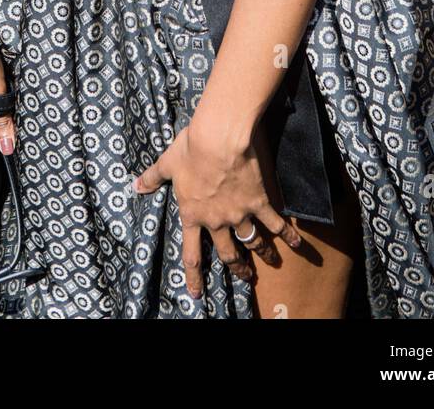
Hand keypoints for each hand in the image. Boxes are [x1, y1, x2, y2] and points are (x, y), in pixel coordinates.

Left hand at [131, 121, 300, 298]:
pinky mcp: (258, 202)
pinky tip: (297, 244)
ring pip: (252, 242)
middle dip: (237, 268)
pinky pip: (275, 223)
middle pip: (228, 253)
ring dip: (263, 254)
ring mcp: (239, 214)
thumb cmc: (190, 150)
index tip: (196, 294)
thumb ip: (153, 178)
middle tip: (245, 277)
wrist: (218, 140)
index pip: (192, 254)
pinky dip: (287, 235)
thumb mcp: (167, 163)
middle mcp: (216, 221)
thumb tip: (136, 186)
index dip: (194, 276)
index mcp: (192, 215)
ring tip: (272, 263)